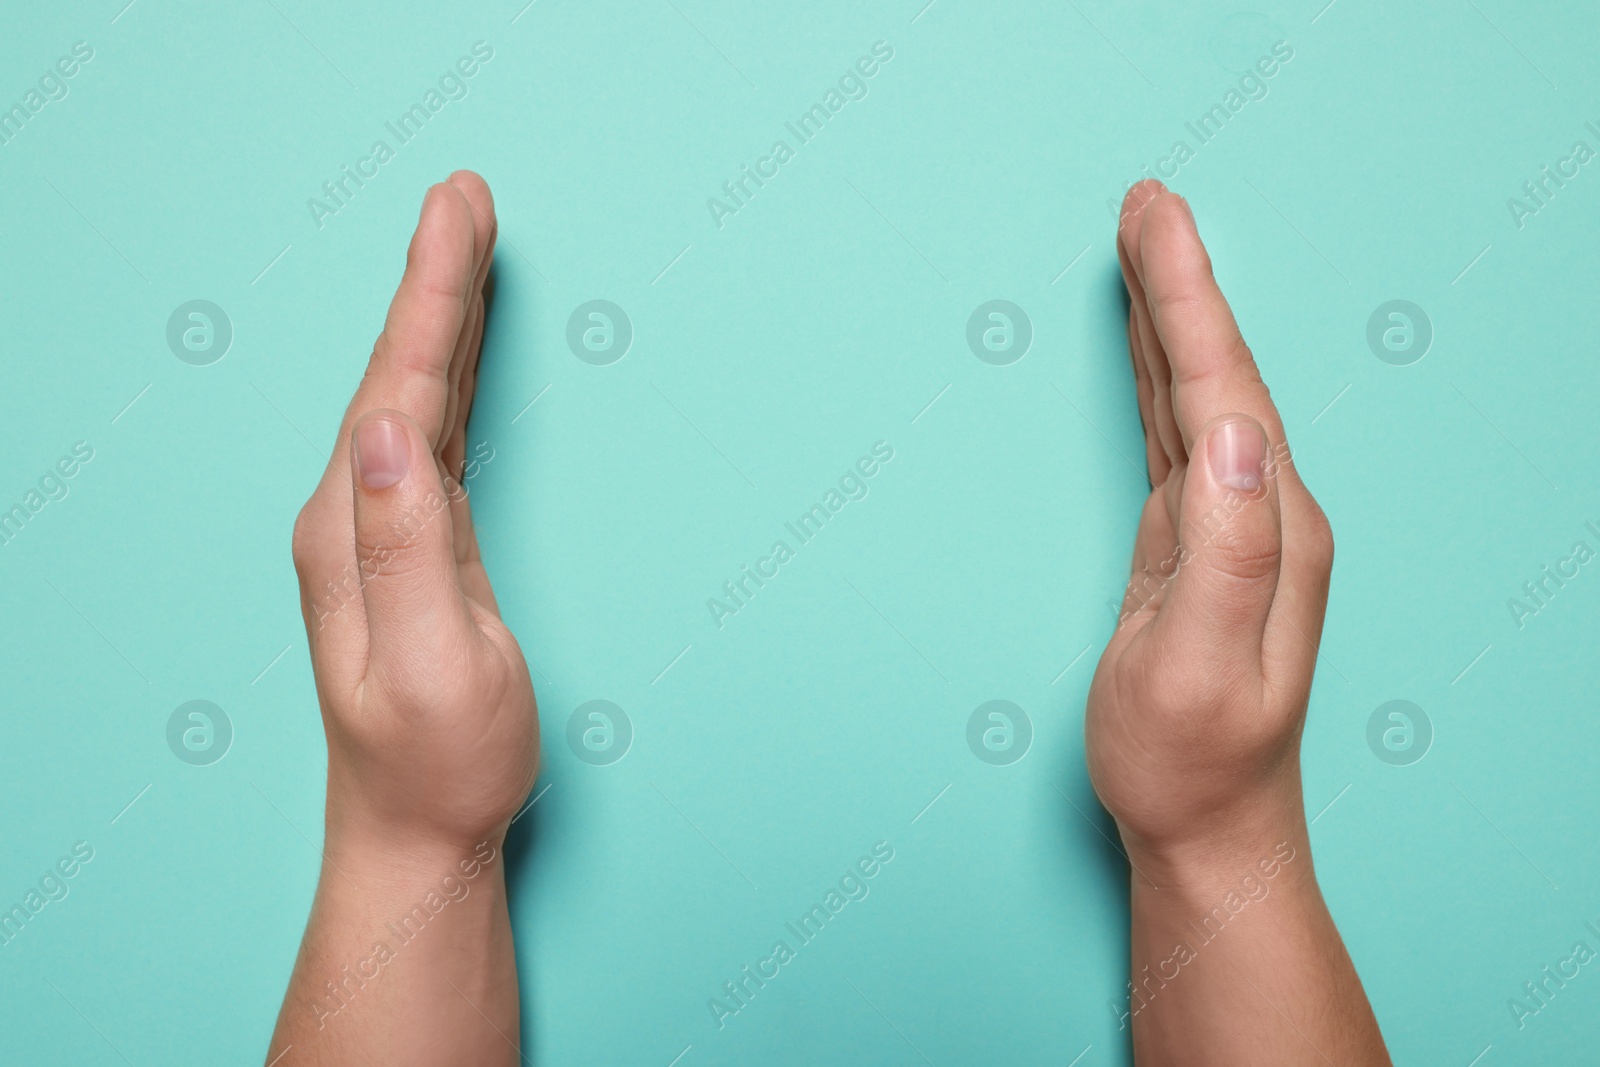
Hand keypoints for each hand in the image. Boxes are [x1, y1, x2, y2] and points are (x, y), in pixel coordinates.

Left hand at [290, 171, 537, 852]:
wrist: (417, 833)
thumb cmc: (441, 762)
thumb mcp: (438, 663)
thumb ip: (410, 546)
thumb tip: (386, 427)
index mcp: (355, 533)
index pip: (398, 387)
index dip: (431, 296)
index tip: (458, 213)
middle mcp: (352, 519)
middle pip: (398, 372)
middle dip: (433, 278)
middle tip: (464, 195)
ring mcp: (376, 532)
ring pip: (410, 393)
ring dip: (439, 314)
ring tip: (462, 241)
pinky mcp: (409, 548)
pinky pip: (430, 434)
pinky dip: (448, 374)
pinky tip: (460, 349)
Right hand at [1085, 180, 1333, 874]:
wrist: (1207, 827)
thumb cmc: (1191, 761)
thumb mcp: (1196, 666)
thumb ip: (1224, 548)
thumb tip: (1232, 430)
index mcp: (1269, 530)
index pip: (1225, 387)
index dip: (1186, 299)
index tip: (1155, 220)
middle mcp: (1263, 514)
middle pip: (1218, 370)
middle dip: (1179, 281)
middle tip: (1146, 201)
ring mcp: (1232, 526)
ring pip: (1198, 394)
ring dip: (1170, 316)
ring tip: (1144, 244)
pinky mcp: (1196, 542)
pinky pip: (1177, 434)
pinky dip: (1158, 376)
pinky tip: (1144, 348)